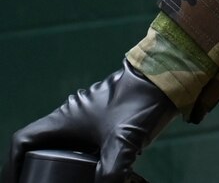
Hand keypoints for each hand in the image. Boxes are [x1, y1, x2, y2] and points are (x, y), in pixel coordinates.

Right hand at [6, 65, 172, 182]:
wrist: (172, 77)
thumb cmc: (142, 101)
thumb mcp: (124, 141)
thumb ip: (111, 170)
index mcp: (64, 119)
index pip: (23, 141)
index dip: (13, 164)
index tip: (18, 181)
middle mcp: (73, 118)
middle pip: (43, 148)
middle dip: (43, 170)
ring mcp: (91, 120)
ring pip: (69, 149)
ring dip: (70, 168)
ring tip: (75, 180)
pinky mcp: (110, 124)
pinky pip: (91, 147)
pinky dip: (93, 164)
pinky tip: (109, 176)